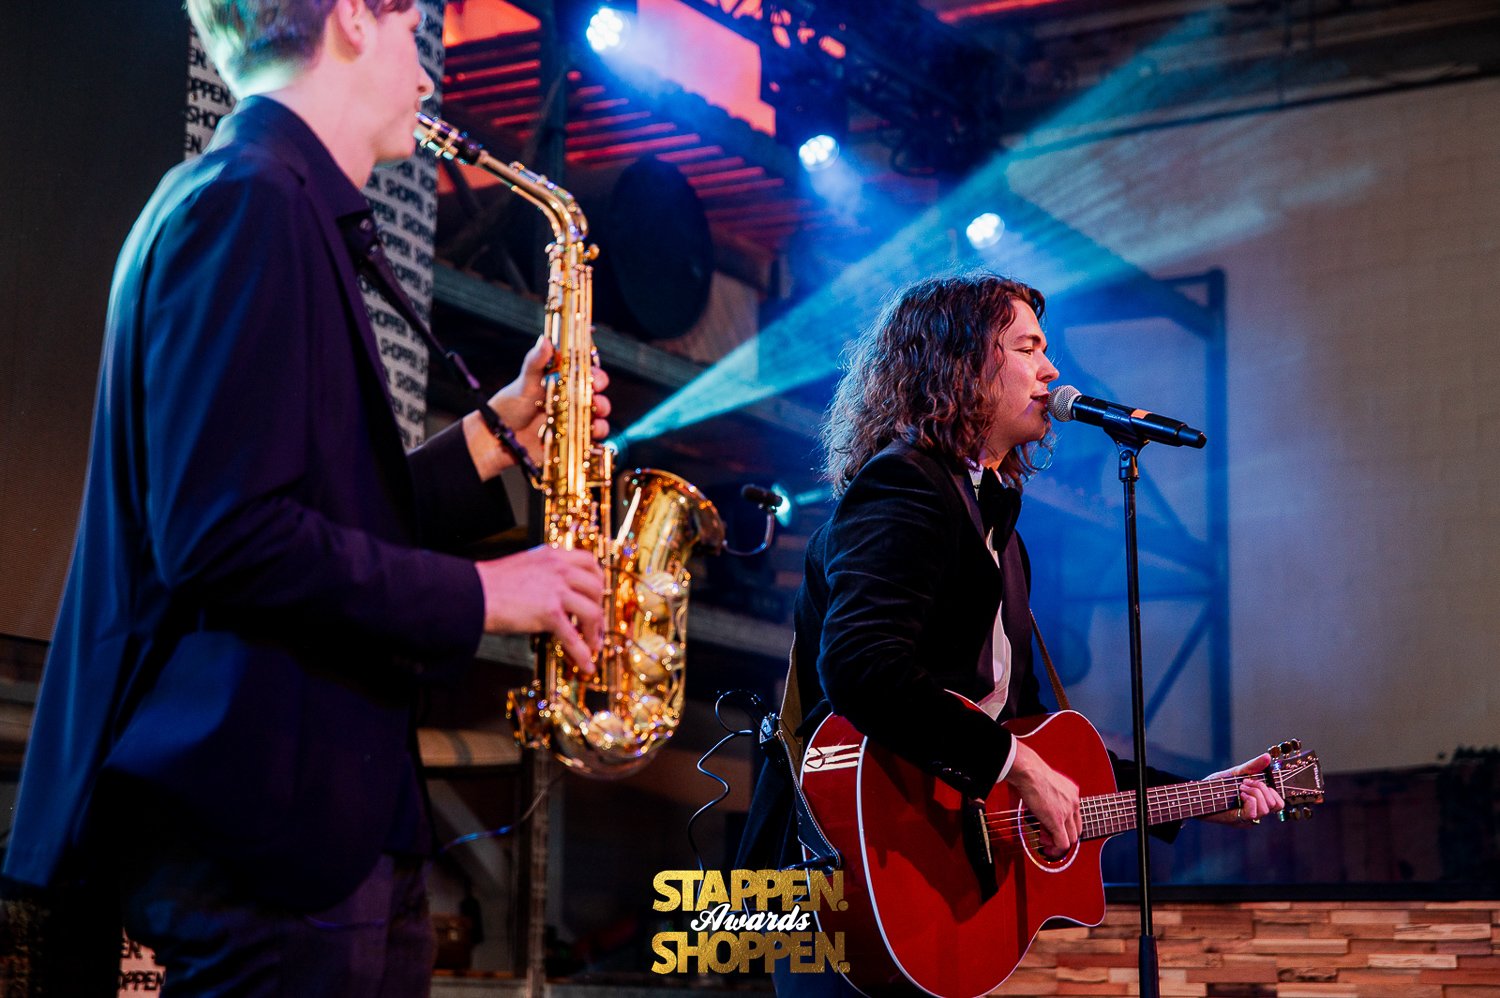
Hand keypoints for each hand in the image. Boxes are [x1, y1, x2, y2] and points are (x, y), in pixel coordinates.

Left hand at [474, 335, 611, 475]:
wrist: (499, 437)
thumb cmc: (510, 405)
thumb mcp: (524, 383)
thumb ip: (535, 363)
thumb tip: (545, 340)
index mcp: (562, 382)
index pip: (585, 372)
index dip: (594, 370)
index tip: (593, 370)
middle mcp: (571, 400)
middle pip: (595, 392)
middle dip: (600, 391)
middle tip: (595, 391)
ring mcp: (573, 420)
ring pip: (598, 414)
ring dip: (601, 412)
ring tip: (593, 413)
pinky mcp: (572, 439)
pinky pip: (592, 438)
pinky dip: (596, 436)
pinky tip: (592, 434)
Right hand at [474, 545, 605, 670]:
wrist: (471, 594)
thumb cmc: (488, 584)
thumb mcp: (522, 565)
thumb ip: (542, 573)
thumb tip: (553, 591)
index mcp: (552, 556)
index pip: (589, 562)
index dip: (598, 581)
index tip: (597, 595)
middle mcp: (558, 569)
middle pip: (596, 587)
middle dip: (600, 608)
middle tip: (596, 625)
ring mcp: (556, 589)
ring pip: (592, 611)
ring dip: (595, 632)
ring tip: (592, 646)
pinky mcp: (549, 612)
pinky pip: (574, 636)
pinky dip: (583, 653)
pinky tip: (586, 664)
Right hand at [1006, 741, 1080, 858]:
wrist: (1029, 771)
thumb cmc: (1033, 772)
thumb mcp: (1048, 783)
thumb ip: (1051, 796)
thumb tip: (1043, 807)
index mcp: (1072, 792)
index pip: (1075, 816)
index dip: (1064, 825)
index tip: (1053, 827)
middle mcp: (1074, 802)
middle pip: (1076, 829)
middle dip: (1062, 835)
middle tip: (1047, 834)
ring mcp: (1067, 812)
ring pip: (1071, 838)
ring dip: (1057, 842)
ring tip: (1044, 838)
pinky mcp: (1057, 821)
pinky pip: (1062, 842)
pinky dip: (1056, 849)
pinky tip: (1047, 848)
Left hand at [1202, 753, 1284, 825]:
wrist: (1198, 794)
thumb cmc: (1216, 785)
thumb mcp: (1236, 773)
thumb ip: (1252, 766)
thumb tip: (1267, 757)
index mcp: (1258, 801)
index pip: (1279, 802)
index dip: (1274, 790)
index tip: (1256, 779)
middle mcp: (1256, 811)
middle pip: (1276, 805)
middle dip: (1262, 788)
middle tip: (1245, 782)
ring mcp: (1249, 817)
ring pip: (1266, 809)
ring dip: (1255, 793)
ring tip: (1240, 788)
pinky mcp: (1239, 820)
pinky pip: (1253, 813)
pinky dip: (1249, 800)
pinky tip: (1240, 795)